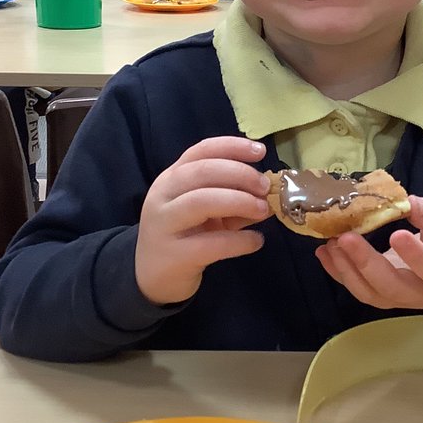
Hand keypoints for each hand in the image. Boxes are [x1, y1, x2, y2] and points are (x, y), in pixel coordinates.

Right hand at [135, 137, 270, 304]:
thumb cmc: (184, 235)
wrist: (152, 276)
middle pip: (203, 171)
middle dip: (240, 174)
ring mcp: (165, 225)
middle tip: (265, 187)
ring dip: (239, 201)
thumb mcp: (207, 211)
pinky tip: (256, 241)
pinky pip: (211, 244)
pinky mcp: (175, 256)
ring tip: (263, 210)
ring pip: (201, 201)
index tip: (260, 151)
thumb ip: (233, 198)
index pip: (201, 151)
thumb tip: (270, 193)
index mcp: (172, 177)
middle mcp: (163, 195)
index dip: (232, 147)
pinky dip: (239, 241)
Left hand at [315, 196, 422, 310]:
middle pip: (393, 287)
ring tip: (332, 243)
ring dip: (347, 269)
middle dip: (366, 264)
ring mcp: (401, 298)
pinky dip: (339, 273)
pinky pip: (359, 290)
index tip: (397, 234)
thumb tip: (410, 203)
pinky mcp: (383, 295)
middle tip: (345, 238)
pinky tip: (324, 252)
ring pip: (371, 294)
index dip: (415, 256)